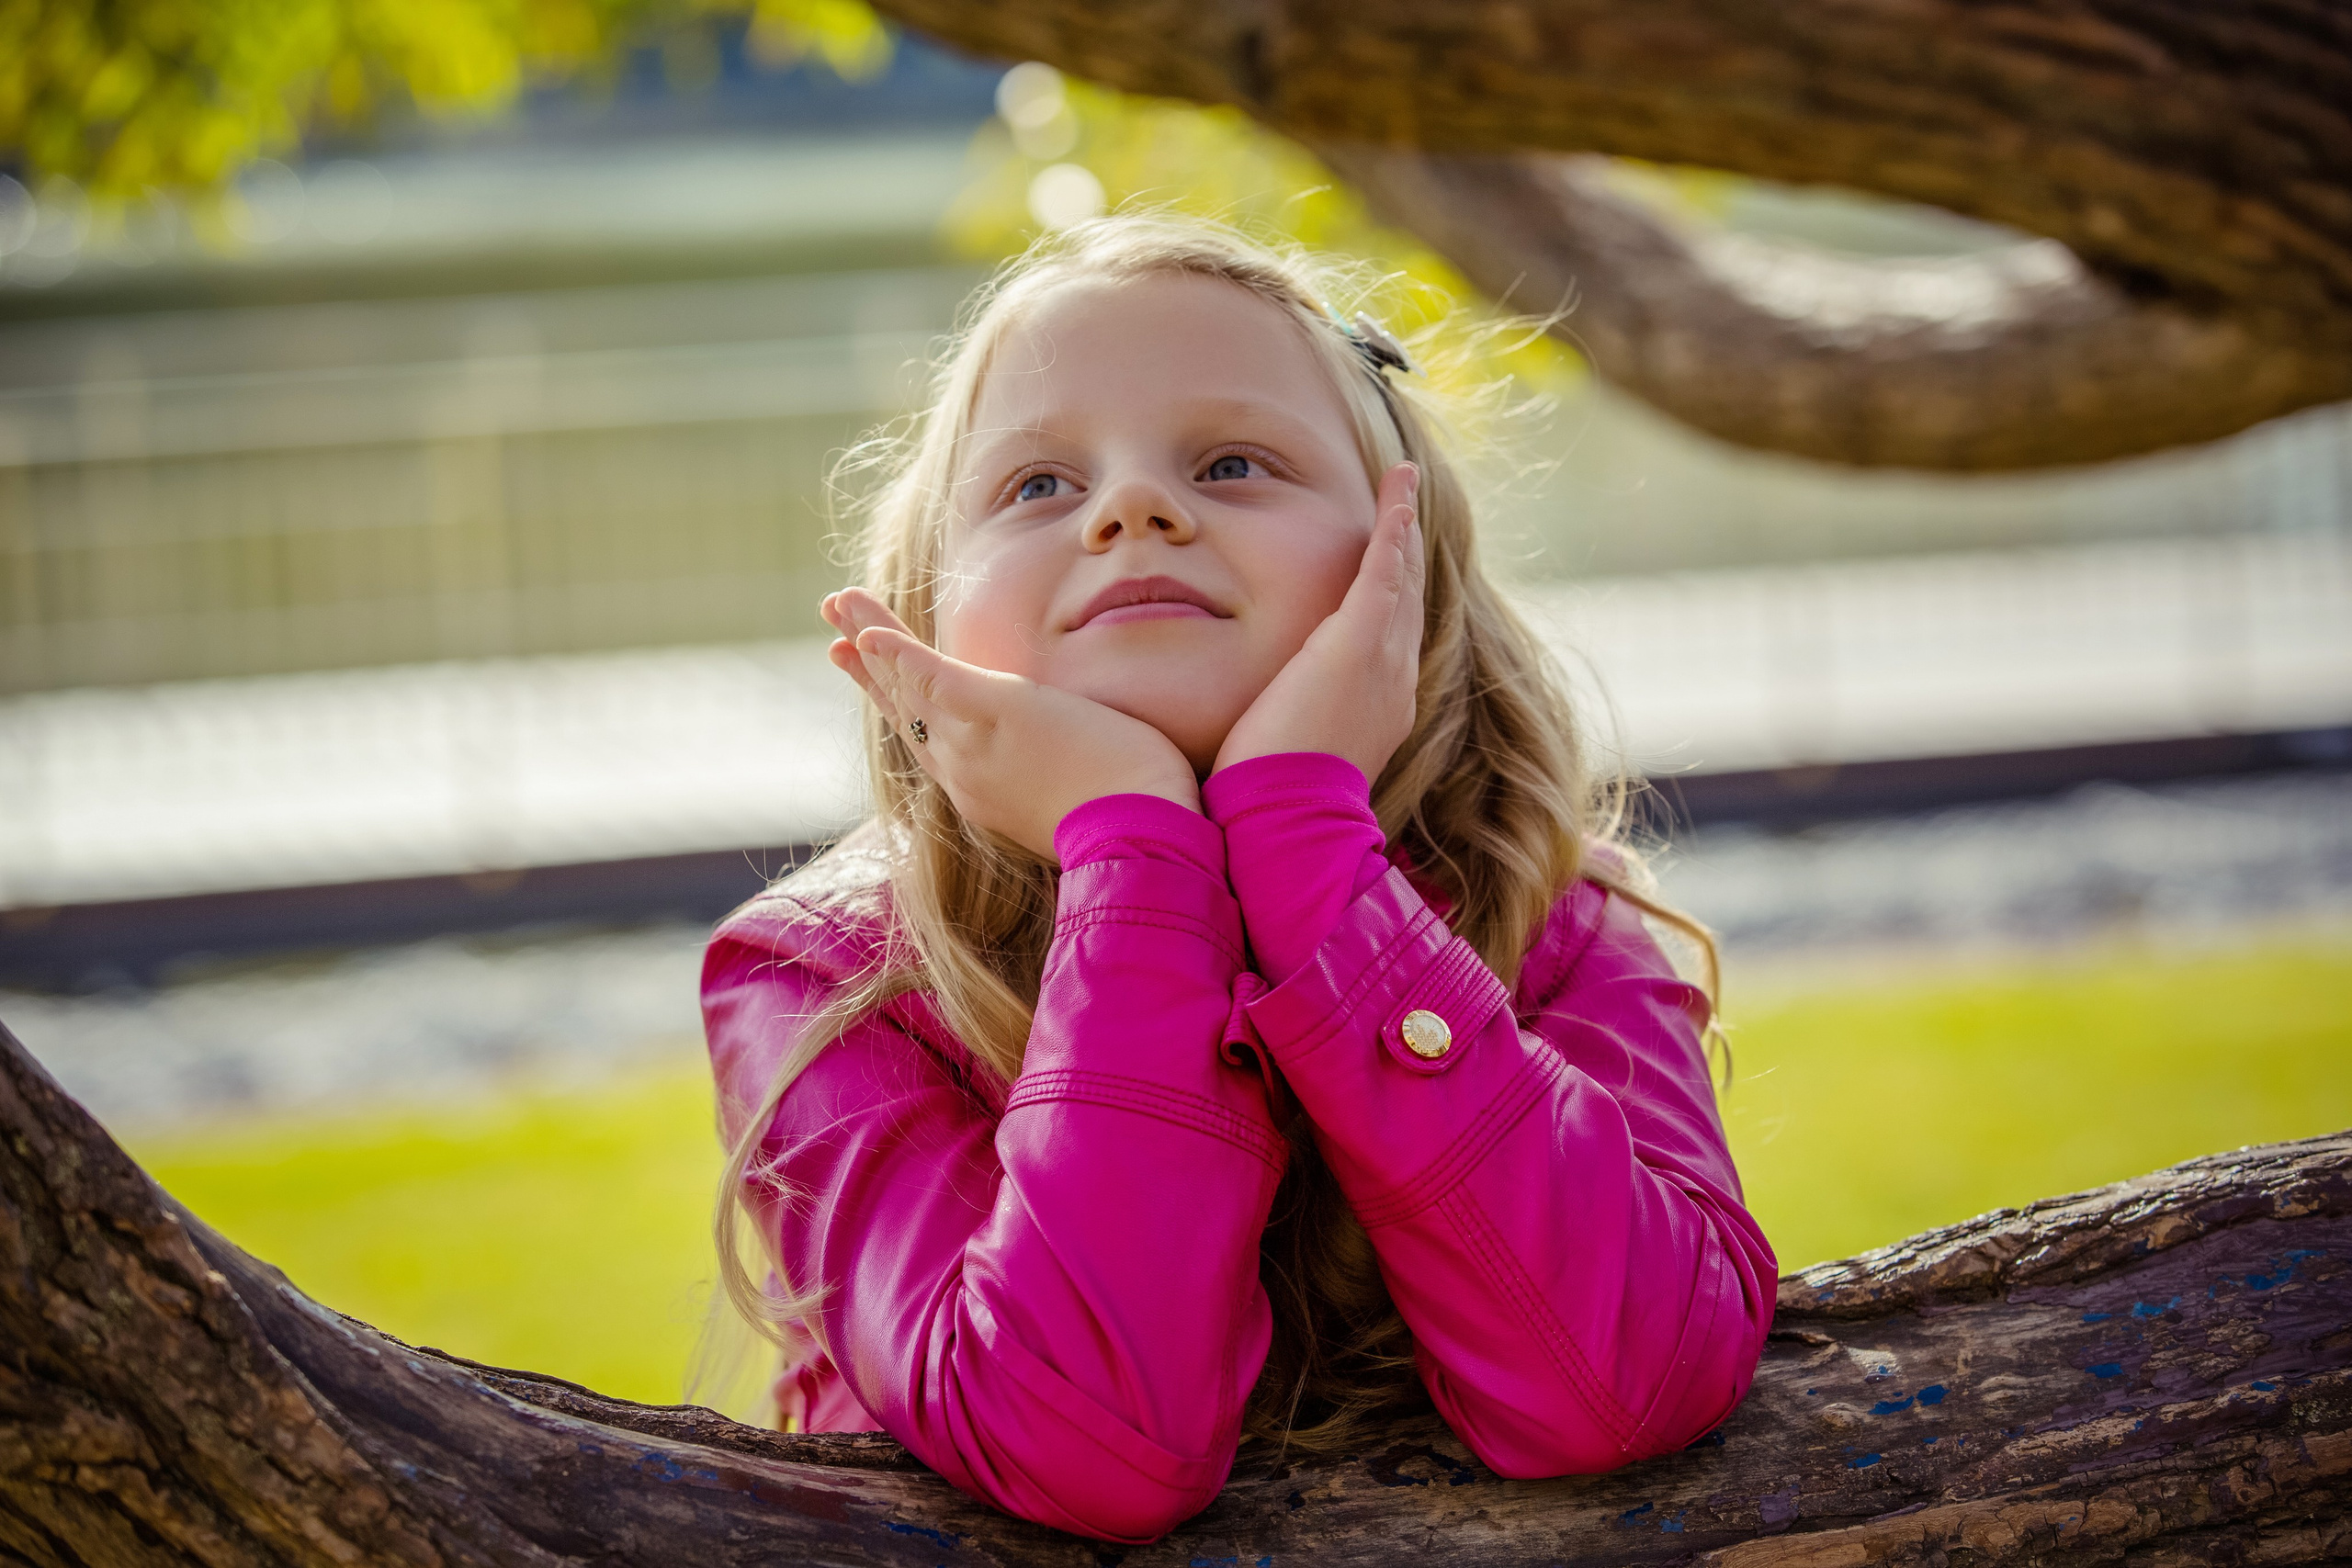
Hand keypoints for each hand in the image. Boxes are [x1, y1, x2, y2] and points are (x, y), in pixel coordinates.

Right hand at [822, 589, 1201, 862]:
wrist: (1146, 840)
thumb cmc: (1135, 823)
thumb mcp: (1077, 796)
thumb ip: (1058, 773)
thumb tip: (1075, 760)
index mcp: (984, 791)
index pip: (927, 740)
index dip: (895, 704)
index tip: (869, 673)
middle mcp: (966, 772)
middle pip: (904, 710)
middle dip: (866, 668)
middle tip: (835, 634)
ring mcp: (976, 746)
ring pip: (908, 686)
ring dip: (869, 640)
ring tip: (837, 602)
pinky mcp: (999, 714)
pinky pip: (934, 679)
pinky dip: (899, 654)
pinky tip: (870, 633)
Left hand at [1212, 462, 1424, 783]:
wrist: (1286, 824)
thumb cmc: (1273, 802)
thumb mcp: (1288, 756)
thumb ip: (1287, 729)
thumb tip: (1257, 736)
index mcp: (1378, 706)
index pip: (1388, 636)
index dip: (1391, 596)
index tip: (1387, 569)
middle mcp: (1394, 680)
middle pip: (1406, 600)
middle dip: (1406, 552)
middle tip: (1404, 509)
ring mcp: (1382, 660)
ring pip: (1400, 578)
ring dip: (1402, 526)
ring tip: (1401, 483)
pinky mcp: (1359, 643)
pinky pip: (1385, 572)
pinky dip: (1392, 529)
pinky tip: (1396, 493)